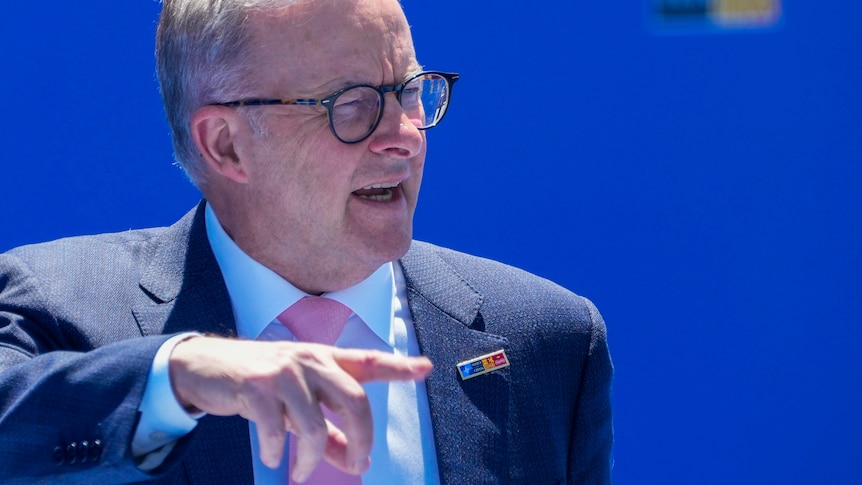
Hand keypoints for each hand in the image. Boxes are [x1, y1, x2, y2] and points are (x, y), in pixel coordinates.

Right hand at [168, 336, 432, 481]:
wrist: (206, 367)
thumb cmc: (262, 387)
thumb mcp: (299, 405)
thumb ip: (329, 430)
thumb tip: (357, 463)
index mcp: (324, 359)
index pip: (369, 362)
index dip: (399, 367)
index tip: (425, 368)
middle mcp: (310, 359)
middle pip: (354, 401)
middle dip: (361, 441)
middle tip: (358, 466)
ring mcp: (284, 370)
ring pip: (314, 426)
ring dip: (310, 460)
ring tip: (299, 472)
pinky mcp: (257, 385)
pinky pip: (277, 430)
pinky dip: (276, 452)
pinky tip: (273, 458)